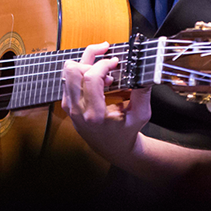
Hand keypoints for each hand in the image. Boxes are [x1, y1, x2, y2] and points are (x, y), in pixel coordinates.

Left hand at [60, 42, 151, 165]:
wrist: (112, 148)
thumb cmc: (126, 132)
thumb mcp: (140, 114)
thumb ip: (142, 92)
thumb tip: (143, 70)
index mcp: (94, 115)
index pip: (90, 78)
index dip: (103, 64)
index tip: (116, 62)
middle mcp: (77, 110)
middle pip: (73, 70)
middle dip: (91, 61)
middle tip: (108, 65)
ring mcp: (69, 106)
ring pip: (67, 71)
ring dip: (85, 65)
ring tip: (103, 72)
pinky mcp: (67, 103)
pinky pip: (68, 78)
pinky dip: (82, 72)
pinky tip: (98, 78)